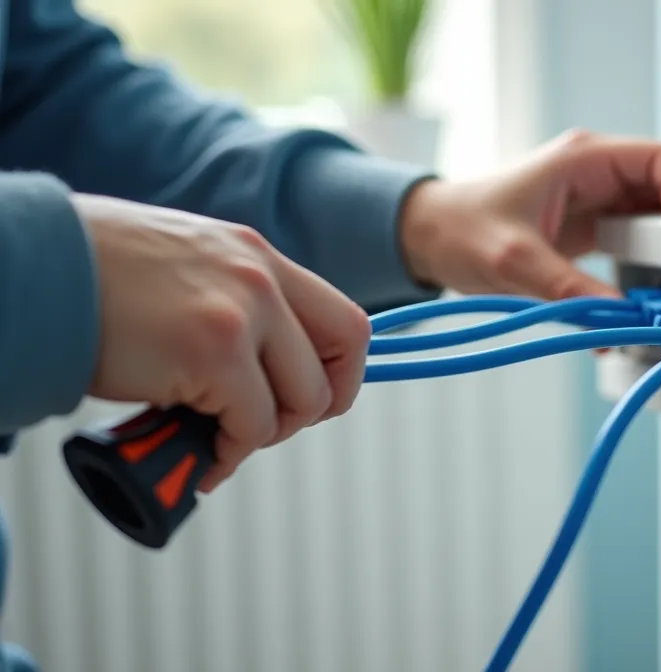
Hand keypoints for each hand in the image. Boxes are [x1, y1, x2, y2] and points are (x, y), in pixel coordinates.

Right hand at [75, 194, 371, 491]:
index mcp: (254, 254)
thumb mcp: (183, 269)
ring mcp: (242, 313)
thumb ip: (229, 301)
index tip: (303, 399)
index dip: (337, 371)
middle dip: (311, 407)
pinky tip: (196, 455)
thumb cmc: (89, 279)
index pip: (342, 319)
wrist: (31, 268)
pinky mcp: (214, 353)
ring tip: (216, 440)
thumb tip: (256, 368)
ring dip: (263, 433)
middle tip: (260, 426)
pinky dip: (229, 453)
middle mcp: (260, 277)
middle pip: (343, 358)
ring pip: (302, 400)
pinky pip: (252, 425)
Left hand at [397, 129, 660, 298]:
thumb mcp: (515, 262)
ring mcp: (597, 197)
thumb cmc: (462, 230)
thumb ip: (570, 289)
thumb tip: (621, 320)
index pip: (656, 158)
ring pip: (659, 208)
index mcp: (581, 159)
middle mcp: (595, 172)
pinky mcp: (593, 224)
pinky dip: (659, 255)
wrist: (429, 236)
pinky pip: (640, 233)